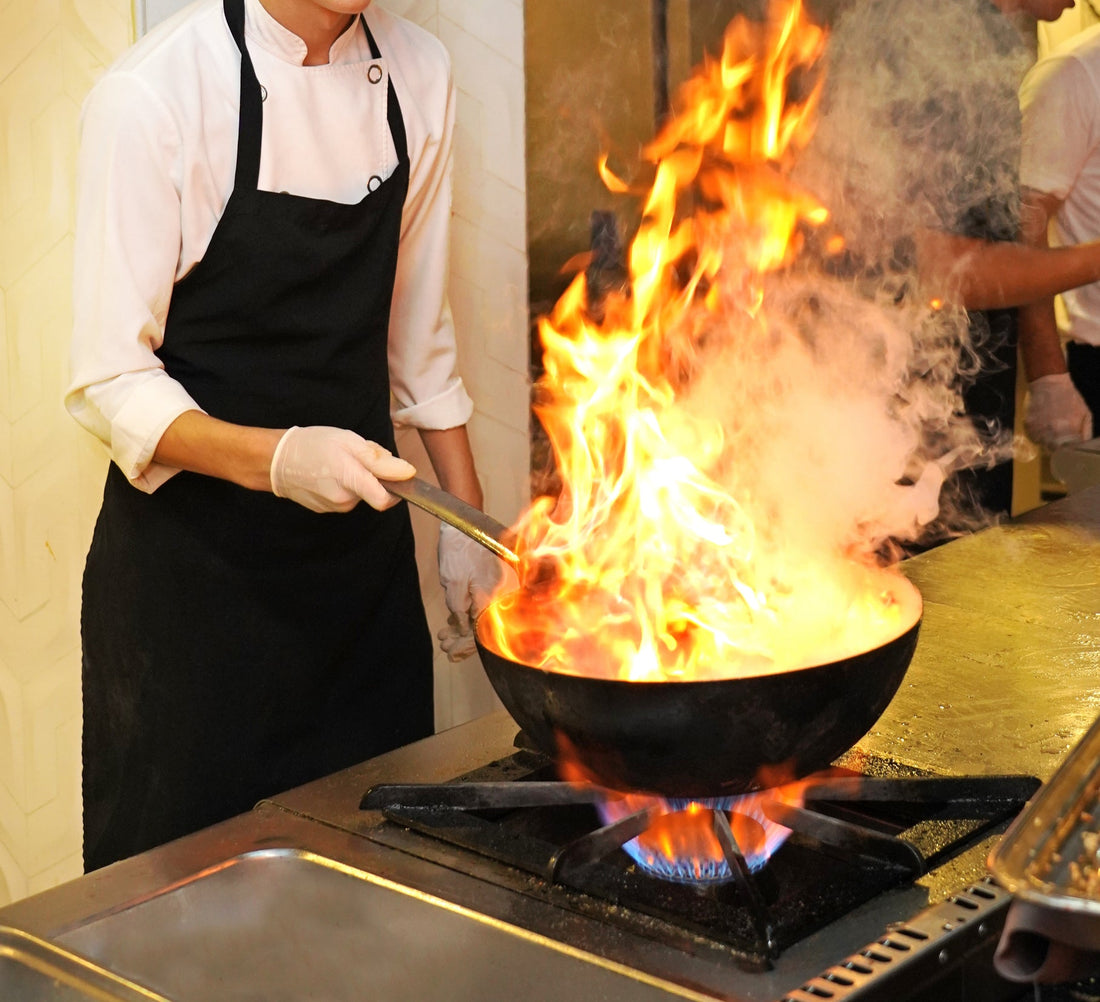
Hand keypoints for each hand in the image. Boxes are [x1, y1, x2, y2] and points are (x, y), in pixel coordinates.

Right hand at [270, 426, 414, 512]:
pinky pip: (346, 497)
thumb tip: (407, 472)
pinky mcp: (326, 509)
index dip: (398, 490)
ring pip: (360, 494)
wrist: (276, 460)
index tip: (396, 475)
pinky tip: (330, 471)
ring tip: (339, 462)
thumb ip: (380, 460)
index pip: (386, 501)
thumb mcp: (349, 442)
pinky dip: (344, 484)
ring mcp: (334, 507)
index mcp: (351, 481)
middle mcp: (344, 500)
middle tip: (356, 455)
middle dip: (373, 475)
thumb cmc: (312, 445)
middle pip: (374, 492)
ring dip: (358, 479)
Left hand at [436, 523, 503, 658]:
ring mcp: (499, 588)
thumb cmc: (459, 549)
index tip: (451, 652)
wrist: (465, 522)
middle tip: (444, 644)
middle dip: (463, 639)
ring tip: (445, 634)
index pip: (482, 633)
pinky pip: (484, 604)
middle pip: (485, 627)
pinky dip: (469, 614)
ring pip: (483, 616)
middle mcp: (502, 594)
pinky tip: (454, 621)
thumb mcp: (452, 583)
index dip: (465, 646)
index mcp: (493, 596)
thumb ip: (458, 609)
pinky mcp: (494, 582)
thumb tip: (464, 629)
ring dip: (464, 628)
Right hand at [1025, 374, 1093, 451]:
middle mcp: (1052, 430)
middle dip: (1056, 448)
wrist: (1049, 385)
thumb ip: (1086, 431)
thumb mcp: (1085, 413)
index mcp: (1069, 429)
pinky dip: (1037, 435)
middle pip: (1052, 450)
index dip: (1067, 452)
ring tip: (1050, 433)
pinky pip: (1032, 437)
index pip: (1067, 451)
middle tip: (1059, 442)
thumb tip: (1082, 446)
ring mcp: (1039, 428)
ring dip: (1046, 442)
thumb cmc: (1070, 398)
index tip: (1068, 450)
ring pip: (1041, 444)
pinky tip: (1042, 427)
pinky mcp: (1028, 425)